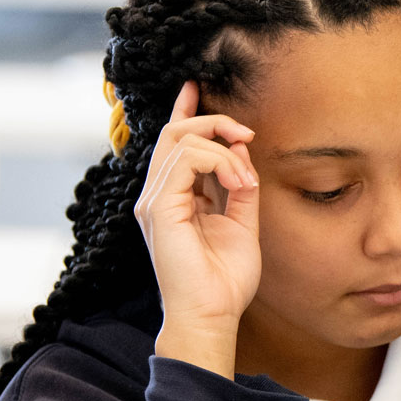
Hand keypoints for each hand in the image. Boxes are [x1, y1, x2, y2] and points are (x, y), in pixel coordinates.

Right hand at [135, 81, 260, 376]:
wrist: (212, 315)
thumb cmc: (224, 280)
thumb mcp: (242, 223)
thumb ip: (240, 187)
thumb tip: (242, 154)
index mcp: (175, 198)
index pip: (174, 143)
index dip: (185, 111)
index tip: (196, 86)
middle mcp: (158, 195)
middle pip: (175, 133)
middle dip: (213, 121)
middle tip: (246, 134)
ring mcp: (154, 201)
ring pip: (181, 141)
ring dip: (223, 148)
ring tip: (247, 180)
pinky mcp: (159, 208)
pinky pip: (185, 161)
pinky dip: (219, 163)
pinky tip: (240, 185)